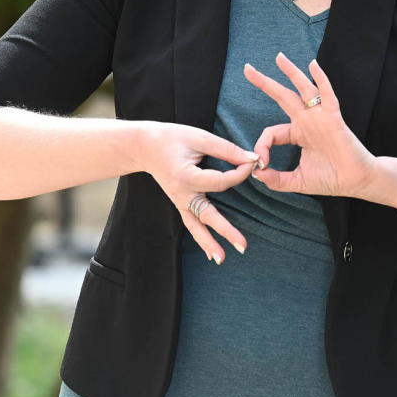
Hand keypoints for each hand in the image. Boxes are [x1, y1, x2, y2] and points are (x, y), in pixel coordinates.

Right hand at [135, 122, 258, 262]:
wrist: (143, 146)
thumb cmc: (172, 138)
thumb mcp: (200, 138)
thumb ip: (227, 150)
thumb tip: (252, 159)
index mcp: (187, 177)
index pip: (221, 182)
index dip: (240, 173)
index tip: (253, 164)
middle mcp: (182, 194)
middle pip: (208, 216)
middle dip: (226, 231)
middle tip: (244, 246)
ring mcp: (179, 201)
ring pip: (196, 226)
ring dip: (209, 243)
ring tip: (223, 259)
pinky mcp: (179, 203)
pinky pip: (189, 224)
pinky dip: (200, 239)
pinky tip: (209, 254)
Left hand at [243, 54, 375, 197]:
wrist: (355, 181)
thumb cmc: (331, 178)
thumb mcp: (296, 182)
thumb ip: (276, 180)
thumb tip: (256, 173)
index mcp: (298, 134)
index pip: (271, 132)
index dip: (262, 146)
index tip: (260, 164)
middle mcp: (307, 121)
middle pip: (282, 96)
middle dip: (265, 83)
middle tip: (247, 69)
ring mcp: (320, 117)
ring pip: (303, 89)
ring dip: (291, 72)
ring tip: (278, 57)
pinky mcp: (333, 118)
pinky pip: (327, 95)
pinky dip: (321, 79)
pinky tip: (313, 65)